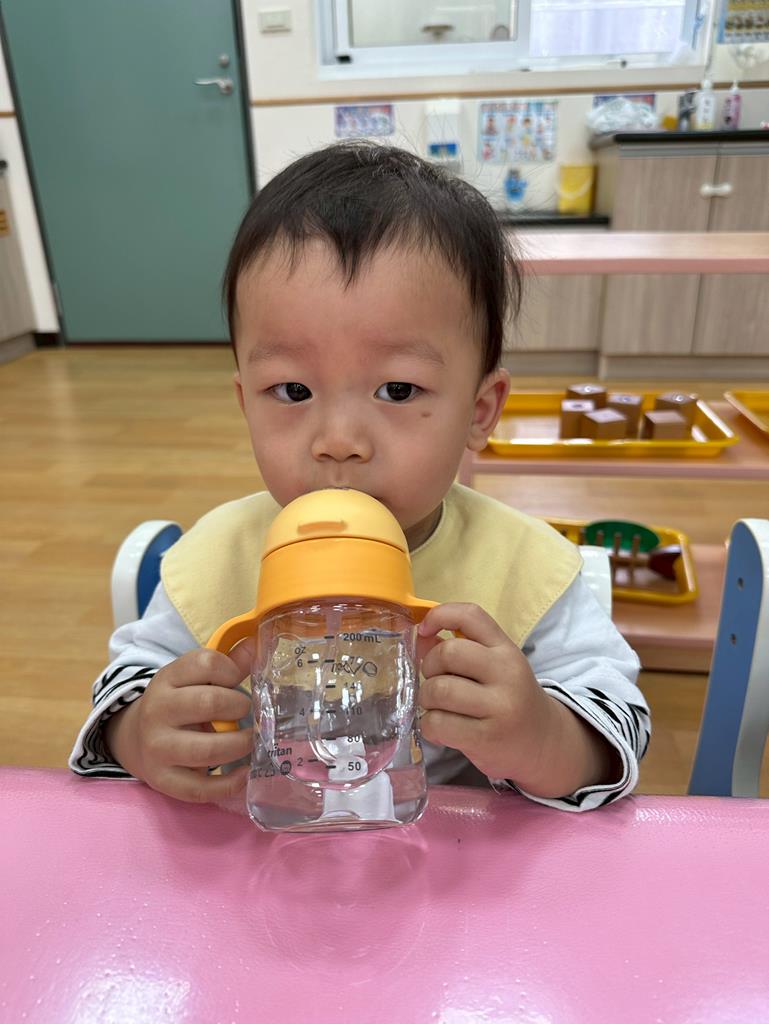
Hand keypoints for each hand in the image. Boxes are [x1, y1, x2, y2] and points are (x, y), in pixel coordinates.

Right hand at [104, 642, 253, 803]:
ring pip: (209, 749)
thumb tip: (259, 642)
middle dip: (240, 707)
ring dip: (240, 744)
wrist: (136, 740)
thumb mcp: (194, 679)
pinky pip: (201, 788)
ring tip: (251, 740)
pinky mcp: (163, 780)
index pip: (205, 662)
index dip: (231, 669)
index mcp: (166, 679)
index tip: (236, 679)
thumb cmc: (179, 704)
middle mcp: (157, 711)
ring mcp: (158, 748)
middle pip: (210, 703)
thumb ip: (228, 663)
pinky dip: (230, 783)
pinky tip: (245, 772)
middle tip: (248, 711)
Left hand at [417, 604, 616, 796]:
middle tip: (435, 681)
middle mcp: (506, 673)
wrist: (544, 743)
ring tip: (437, 707)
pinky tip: (442, 729)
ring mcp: (499, 706)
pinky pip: (438, 723)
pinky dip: (430, 726)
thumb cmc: (508, 700)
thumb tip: (420, 640)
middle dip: (428, 667)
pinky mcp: (486, 738)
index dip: (439, 615)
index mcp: (506, 649)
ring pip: (439, 690)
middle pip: (448, 653)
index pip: (470, 615)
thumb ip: (459, 651)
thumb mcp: (493, 668)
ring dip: (427, 699)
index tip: (424, 630)